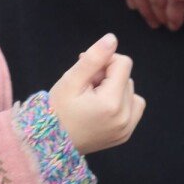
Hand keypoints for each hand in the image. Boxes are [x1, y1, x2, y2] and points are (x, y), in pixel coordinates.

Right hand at [49, 34, 144, 153]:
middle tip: (85, 87)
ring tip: (92, 97)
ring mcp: (126, 129)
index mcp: (112, 103)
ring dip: (115, 88)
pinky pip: (134, 107)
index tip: (87, 72)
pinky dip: (122, 102)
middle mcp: (125, 118)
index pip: (123, 63)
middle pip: (126, 77)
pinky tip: (104, 107)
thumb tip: (112, 39)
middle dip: (107, 76)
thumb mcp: (71, 79)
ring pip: (130, 91)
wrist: (50, 143)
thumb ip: (94, 57)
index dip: (105, 61)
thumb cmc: (58, 110)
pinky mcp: (124, 135)